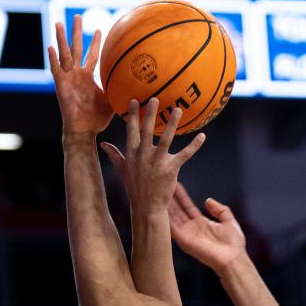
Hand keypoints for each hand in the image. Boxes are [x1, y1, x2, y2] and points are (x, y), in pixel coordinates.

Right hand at [48, 16, 112, 135]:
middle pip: (76, 48)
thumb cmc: (98, 119)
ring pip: (64, 54)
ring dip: (61, 38)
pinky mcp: (61, 86)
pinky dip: (53, 59)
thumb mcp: (114, 101)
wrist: (85, 130)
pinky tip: (50, 47)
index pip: (91, 56)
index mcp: (87, 77)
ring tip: (58, 23)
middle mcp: (77, 75)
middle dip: (76, 32)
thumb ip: (123, 93)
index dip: (94, 43)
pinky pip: (56, 70)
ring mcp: (68, 79)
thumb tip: (145, 92)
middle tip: (77, 16)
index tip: (99, 29)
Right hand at [100, 98, 205, 213]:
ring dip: (172, 123)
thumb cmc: (135, 187)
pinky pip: (185, 154)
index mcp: (132, 153)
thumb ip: (114, 155)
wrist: (146, 206)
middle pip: (147, 130)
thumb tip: (103, 144)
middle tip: (155, 98)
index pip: (132, 130)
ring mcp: (157, 162)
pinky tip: (202, 136)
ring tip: (178, 109)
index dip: (133, 115)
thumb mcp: (122, 170)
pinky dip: (194, 145)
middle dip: (150, 114)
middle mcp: (144, 155)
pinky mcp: (171, 169)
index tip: (134, 100)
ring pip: (166, 139)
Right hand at [168, 182, 246, 272]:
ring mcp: (186, 234)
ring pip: (173, 217)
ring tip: (159, 192)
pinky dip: (165, 218)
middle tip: (162, 185)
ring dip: (166, 205)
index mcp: (202, 224)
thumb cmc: (233, 244)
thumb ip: (220, 210)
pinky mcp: (183, 240)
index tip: (176, 184)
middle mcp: (192, 228)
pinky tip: (160, 207)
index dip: (182, 196)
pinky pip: (172, 227)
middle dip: (170, 198)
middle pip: (178, 210)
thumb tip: (208, 200)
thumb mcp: (229, 221)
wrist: (233, 258)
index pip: (188, 207)